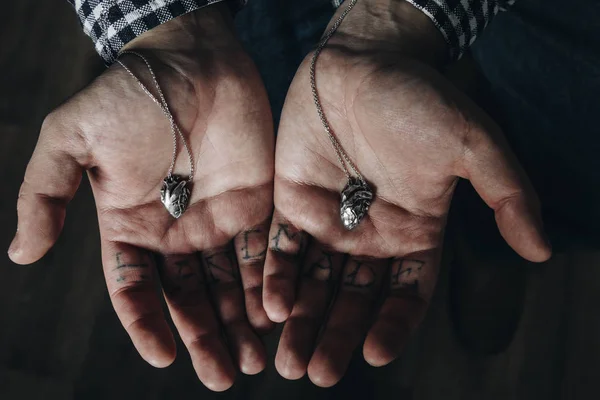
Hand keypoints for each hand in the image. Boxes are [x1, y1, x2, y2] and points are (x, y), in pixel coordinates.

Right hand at [8, 5, 273, 390]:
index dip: (147, 324)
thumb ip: (46, 194)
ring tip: (254, 362)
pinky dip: (269, 286)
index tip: (165, 356)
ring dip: (241, 324)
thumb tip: (21, 255)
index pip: (136, 290)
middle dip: (205, 337)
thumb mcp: (72, 139)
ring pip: (229, 285)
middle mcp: (174, 233)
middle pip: (189, 298)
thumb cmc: (129, 94)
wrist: (191, 58)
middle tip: (223, 377)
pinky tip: (276, 316)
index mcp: (130, 227)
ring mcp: (218, 221)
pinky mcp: (257, 205)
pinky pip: (264, 254)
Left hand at [264, 0, 550, 386]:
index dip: (392, 325)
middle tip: (319, 372)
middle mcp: (370, 237)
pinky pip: (283, 250)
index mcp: (414, 232)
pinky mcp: (292, 205)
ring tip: (289, 360)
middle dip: (337, 336)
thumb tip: (540, 250)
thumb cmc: (417, 100)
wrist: (358, 63)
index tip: (373, 353)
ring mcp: (329, 223)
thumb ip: (505, 195)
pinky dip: (277, 278)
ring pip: (316, 284)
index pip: (406, 295)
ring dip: (303, 322)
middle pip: (355, 300)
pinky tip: (271, 306)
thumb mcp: (472, 144)